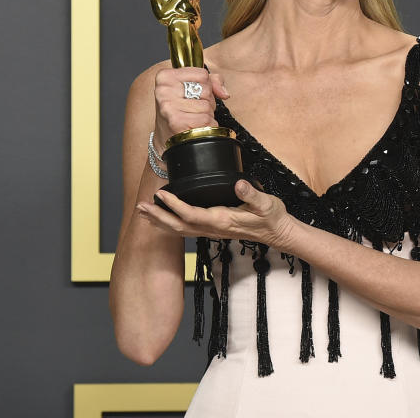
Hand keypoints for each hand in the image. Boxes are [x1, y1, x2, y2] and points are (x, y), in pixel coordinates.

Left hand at [137, 180, 294, 248]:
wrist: (279, 234)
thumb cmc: (273, 219)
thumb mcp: (267, 204)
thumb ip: (252, 195)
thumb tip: (239, 184)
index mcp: (223, 221)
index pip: (192, 214)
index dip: (174, 205)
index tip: (161, 193)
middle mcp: (214, 229)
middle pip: (179, 226)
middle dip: (158, 217)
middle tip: (140, 206)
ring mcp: (213, 231)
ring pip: (180, 230)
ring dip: (160, 222)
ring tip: (144, 213)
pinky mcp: (214, 229)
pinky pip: (187, 229)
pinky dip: (171, 224)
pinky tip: (164, 219)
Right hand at [152, 66, 229, 155]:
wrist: (170, 137)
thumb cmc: (182, 110)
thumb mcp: (192, 88)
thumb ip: (212, 81)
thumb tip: (224, 93)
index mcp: (166, 77)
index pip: (202, 74)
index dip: (205, 85)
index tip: (193, 93)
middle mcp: (164, 90)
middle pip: (206, 89)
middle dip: (206, 100)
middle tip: (193, 108)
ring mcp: (169, 106)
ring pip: (207, 105)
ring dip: (206, 113)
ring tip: (193, 117)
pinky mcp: (177, 122)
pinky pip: (206, 119)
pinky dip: (206, 124)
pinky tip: (194, 126)